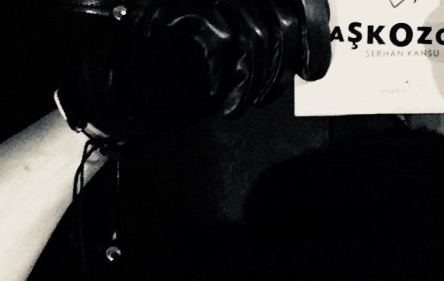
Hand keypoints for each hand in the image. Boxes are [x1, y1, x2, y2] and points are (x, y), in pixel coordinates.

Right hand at [55, 0, 331, 140]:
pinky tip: (215, 96)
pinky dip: (222, 79)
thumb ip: (268, 41)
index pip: (293, 4)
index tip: (314, 71)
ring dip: (251, 84)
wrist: (129, 70)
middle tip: (266, 99)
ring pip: (253, 38)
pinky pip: (220, 46)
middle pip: (278, 21)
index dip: (311, 34)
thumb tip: (308, 59)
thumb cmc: (190, 61)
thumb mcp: (235, 46)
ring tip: (238, 108)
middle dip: (278, 70)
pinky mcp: (180, 8)